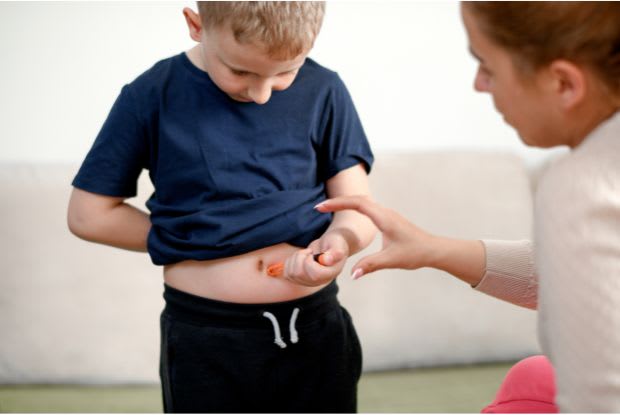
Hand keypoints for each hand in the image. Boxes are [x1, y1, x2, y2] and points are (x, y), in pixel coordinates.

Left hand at [283, 232, 348, 286]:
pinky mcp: (299, 279)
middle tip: (309, 252)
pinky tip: (300, 258)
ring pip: (291, 274)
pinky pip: (287, 274)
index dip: (308, 261)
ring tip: (305, 254)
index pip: (314, 274)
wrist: (330, 245)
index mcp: (329, 274)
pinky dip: (289, 263)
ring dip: (295, 258)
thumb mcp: (338, 244)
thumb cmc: (335, 243)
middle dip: (300, 257)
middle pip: (299, 274)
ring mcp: (308, 282)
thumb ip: (335, 252)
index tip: (312, 253)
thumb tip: (326, 260)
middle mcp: (319, 281)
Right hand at [315, 195, 435, 278]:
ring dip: (345, 203)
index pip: (356, 204)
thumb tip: (352, 274)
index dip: (337, 204)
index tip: (321, 207)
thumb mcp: (391, 260)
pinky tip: (348, 213)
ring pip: (363, 202)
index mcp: (383, 218)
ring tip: (328, 208)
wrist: (433, 250)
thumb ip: (370, 265)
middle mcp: (385, 212)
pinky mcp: (389, 219)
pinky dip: (354, 207)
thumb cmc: (415, 253)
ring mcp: (387, 214)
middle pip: (357, 199)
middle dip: (337, 201)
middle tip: (319, 207)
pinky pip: (368, 207)